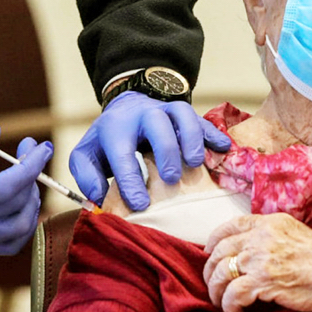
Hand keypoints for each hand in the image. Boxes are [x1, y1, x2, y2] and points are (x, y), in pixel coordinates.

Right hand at [0, 124, 46, 254]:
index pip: (5, 189)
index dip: (31, 168)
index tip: (41, 147)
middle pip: (16, 209)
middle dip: (33, 177)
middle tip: (29, 152)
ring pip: (18, 232)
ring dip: (31, 203)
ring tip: (25, 177)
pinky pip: (7, 244)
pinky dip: (23, 225)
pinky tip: (19, 200)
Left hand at [68, 92, 231, 210]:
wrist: (126, 107)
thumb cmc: (109, 140)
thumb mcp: (87, 155)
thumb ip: (86, 176)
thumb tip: (99, 197)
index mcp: (115, 128)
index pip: (121, 153)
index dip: (130, 180)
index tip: (140, 204)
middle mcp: (142, 115)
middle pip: (155, 122)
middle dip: (165, 149)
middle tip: (171, 177)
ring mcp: (166, 111)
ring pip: (182, 113)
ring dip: (191, 136)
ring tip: (196, 162)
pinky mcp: (185, 115)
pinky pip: (203, 119)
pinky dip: (214, 134)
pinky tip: (224, 150)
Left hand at [203, 213, 311, 311]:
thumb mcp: (300, 235)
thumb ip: (277, 238)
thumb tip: (261, 250)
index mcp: (270, 223)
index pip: (231, 225)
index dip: (214, 241)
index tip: (208, 253)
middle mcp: (261, 237)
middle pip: (220, 251)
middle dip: (211, 270)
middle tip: (212, 285)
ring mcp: (260, 258)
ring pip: (220, 273)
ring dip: (216, 291)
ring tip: (221, 303)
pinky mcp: (263, 281)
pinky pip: (233, 295)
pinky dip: (229, 307)